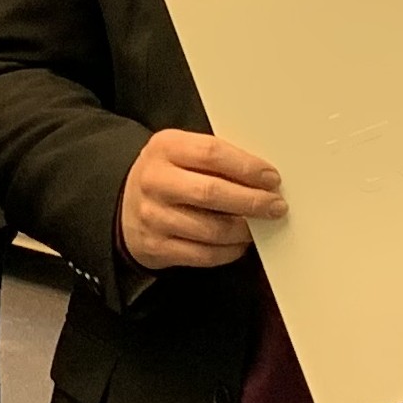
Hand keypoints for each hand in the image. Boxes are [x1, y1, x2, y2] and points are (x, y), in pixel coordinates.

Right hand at [118, 129, 285, 270]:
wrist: (127, 204)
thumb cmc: (168, 175)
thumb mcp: (182, 153)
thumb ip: (216, 159)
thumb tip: (263, 177)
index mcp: (164, 148)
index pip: (211, 153)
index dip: (247, 167)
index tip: (271, 178)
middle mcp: (155, 181)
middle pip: (212, 192)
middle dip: (252, 201)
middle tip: (276, 206)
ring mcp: (153, 216)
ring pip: (212, 229)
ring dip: (244, 230)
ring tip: (257, 226)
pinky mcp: (156, 247)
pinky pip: (204, 255)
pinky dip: (230, 251)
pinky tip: (238, 243)